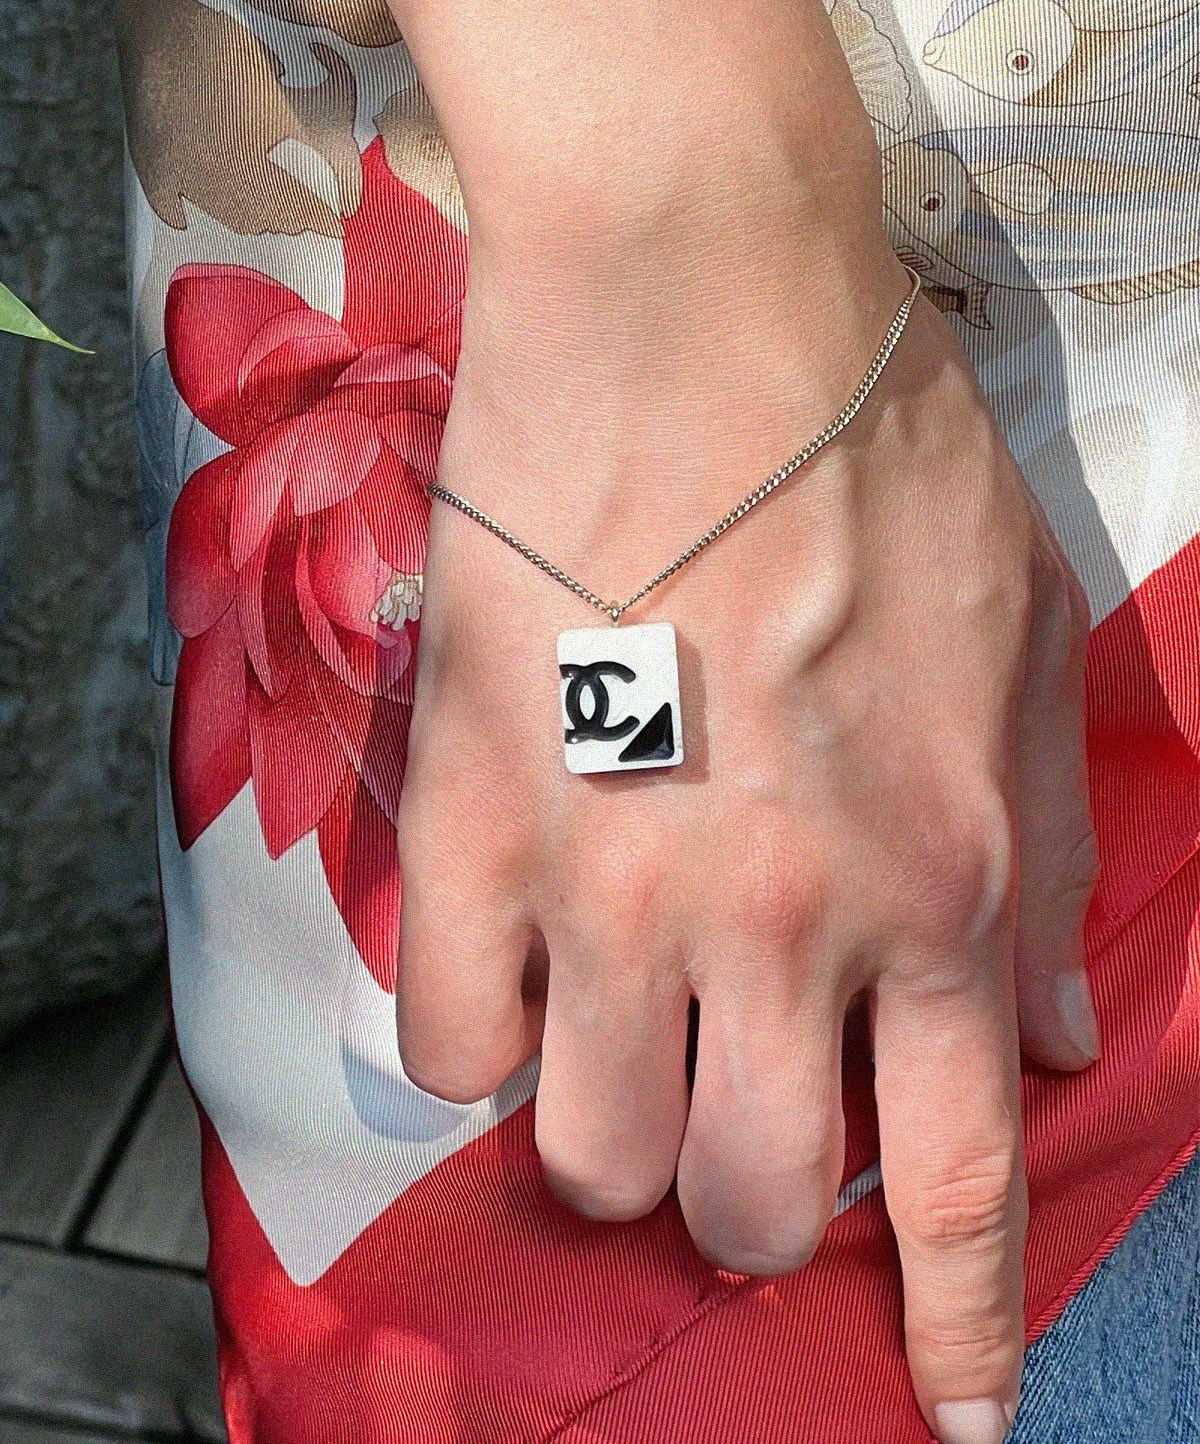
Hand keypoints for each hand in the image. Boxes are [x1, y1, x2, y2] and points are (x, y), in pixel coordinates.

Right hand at [395, 233, 1098, 1443]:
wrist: (698, 299)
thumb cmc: (874, 446)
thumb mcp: (1021, 637)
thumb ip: (1037, 850)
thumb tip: (1061, 1034)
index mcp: (936, 881)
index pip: (949, 1183)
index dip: (958, 1329)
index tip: (956, 1413)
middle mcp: (777, 918)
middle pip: (743, 1198)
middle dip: (750, 1205)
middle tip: (739, 1115)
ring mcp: (609, 877)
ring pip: (586, 1150)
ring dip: (610, 1131)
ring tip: (621, 1036)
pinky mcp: (474, 810)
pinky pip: (447, 1032)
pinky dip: (486, 1033)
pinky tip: (520, 959)